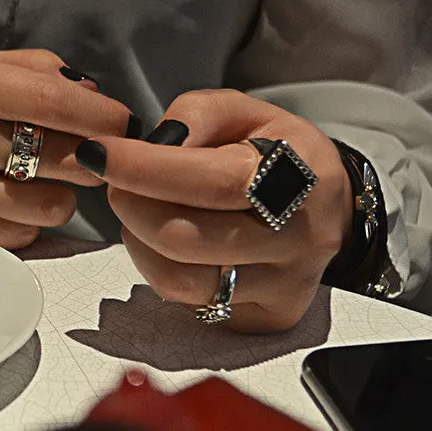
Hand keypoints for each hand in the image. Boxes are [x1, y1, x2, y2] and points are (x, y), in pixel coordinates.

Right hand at [0, 49, 132, 248]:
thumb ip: (32, 70)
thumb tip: (94, 98)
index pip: (51, 99)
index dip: (101, 116)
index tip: (123, 123)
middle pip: (61, 156)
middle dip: (89, 156)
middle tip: (86, 152)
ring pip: (50, 204)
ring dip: (58, 193)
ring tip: (36, 178)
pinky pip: (22, 236)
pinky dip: (25, 222)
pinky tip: (3, 202)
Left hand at [77, 90, 352, 332]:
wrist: (330, 211)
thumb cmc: (281, 156)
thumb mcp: (248, 113)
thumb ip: (198, 114)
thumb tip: (154, 144)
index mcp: (300, 176)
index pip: (212, 181)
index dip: (146, 169)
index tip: (101, 155)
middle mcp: (298, 238)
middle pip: (188, 238)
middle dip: (132, 206)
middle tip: (116, 184)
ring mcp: (285, 285)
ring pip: (181, 280)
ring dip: (139, 241)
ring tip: (141, 211)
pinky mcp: (269, 317)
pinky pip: (192, 303)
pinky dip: (160, 270)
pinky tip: (163, 243)